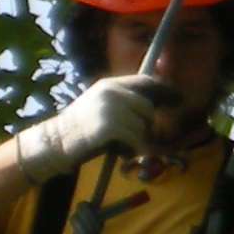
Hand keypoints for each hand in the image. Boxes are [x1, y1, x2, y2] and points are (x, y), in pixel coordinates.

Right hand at [9, 73, 178, 184]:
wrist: (55, 143)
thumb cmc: (80, 129)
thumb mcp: (102, 106)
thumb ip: (124, 101)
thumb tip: (154, 103)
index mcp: (109, 85)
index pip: (145, 81)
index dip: (164, 90)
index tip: (178, 98)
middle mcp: (111, 92)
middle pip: (147, 107)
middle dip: (144, 125)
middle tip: (130, 137)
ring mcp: (110, 108)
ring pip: (142, 125)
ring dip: (135, 140)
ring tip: (117, 144)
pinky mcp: (109, 126)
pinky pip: (134, 139)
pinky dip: (130, 149)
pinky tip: (118, 151)